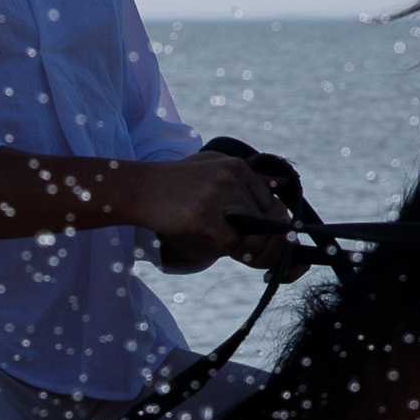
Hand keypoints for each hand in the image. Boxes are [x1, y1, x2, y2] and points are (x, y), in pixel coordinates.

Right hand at [131, 151, 310, 276]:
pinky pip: (230, 243)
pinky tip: (205, 239)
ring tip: (222, 243)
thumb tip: (282, 187)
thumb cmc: (174, 185)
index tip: (255, 238)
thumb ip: (245, 180)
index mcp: (238, 167)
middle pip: (267, 222)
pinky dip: (221, 249)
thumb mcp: (212, 169)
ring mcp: (218, 196)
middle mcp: (232, 178)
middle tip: (245, 252)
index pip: (272, 204)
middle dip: (260, 243)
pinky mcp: (204, 215)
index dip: (268, 227)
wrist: (137, 188)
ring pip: (252, 235)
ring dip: (241, 247)